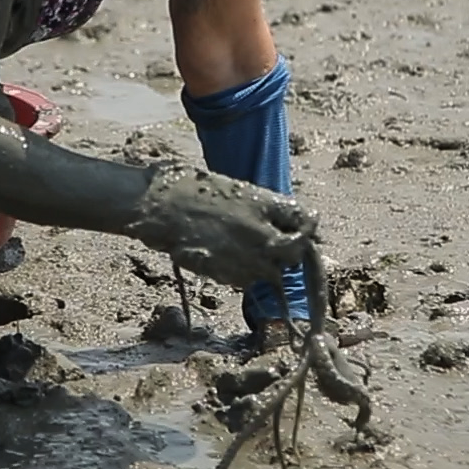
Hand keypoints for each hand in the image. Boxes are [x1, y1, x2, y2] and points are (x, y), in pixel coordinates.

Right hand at [129, 168, 317, 287]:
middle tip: (286, 250)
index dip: (308, 228)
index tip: (307, 230)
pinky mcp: (227, 274)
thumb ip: (263, 209)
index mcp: (265, 204)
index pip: (305, 221)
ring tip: (247, 252)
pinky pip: (248, 280)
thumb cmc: (193, 189)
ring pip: (274, 273)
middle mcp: (262, 233)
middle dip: (294, 253)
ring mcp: (245, 257)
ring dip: (269, 267)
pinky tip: (227, 258)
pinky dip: (245, 274)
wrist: (160, 205)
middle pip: (297, 253)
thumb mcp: (235, 190)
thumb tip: (284, 226)